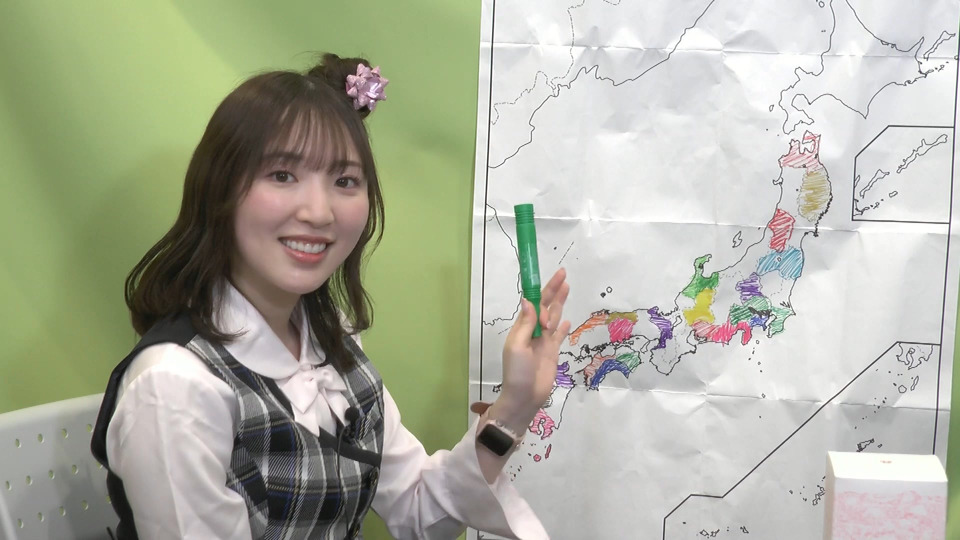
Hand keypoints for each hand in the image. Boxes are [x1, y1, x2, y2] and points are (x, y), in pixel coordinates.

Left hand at [493, 268, 570, 429]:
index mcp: (522, 328)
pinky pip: (559, 336)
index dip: (542, 290)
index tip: (551, 277)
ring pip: (554, 317)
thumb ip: (526, 324)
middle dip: (553, 290)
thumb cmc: (517, 371)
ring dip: (559, 302)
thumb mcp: (518, 345)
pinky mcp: (552, 352)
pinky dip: (563, 327)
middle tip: (563, 274)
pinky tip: (567, 320)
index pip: (533, 303)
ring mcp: (544, 342)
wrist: (525, 397)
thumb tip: (528, 300)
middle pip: (546, 306)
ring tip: (566, 287)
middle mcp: (533, 331)